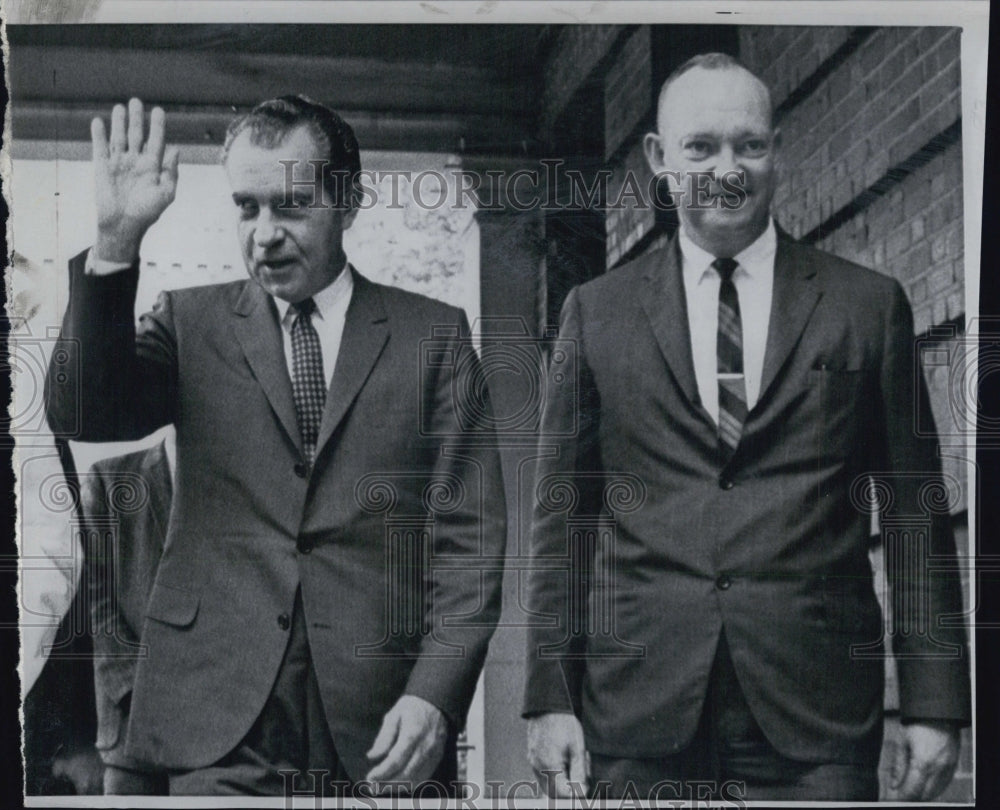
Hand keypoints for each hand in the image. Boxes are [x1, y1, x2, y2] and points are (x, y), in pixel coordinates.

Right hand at [92, 98, 179, 262]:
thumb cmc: (148, 212)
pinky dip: (99, 135)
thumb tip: (176, 149)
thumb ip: (171, 171)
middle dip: (137, 119)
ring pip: (119, 137)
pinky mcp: (102, 167)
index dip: (157, 126)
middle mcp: (136, 162)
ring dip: (119, 122)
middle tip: (136, 101)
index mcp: (152, 167)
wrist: (123, 224)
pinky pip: (100, 147)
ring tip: (120, 107)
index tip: (158, 110)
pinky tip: (98, 121)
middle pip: (136, 135)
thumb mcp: (166, 193)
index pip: (156, 141)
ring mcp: (119, 163)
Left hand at [365, 695, 447, 790]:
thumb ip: (384, 736)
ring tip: (382, 787)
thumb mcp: (394, 714)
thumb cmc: (412, 707)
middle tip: (373, 787)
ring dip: (398, 787)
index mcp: (413, 734)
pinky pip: (424, 777)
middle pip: (406, 773)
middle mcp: (425, 746)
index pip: (396, 760)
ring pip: (416, 779)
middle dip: (388, 783)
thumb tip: (372, 756)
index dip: (382, 772)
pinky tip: (398, 784)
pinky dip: (410, 784)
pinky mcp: (438, 757)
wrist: (437, 702)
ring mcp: (434, 753)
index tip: (370, 777)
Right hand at [526, 712, 588, 797]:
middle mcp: (538, 768)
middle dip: (569, 790)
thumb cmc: (564, 724)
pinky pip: (543, 776)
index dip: (575, 794)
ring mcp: (533, 763)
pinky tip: (564, 760)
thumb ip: (579, 773)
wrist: (548, 705)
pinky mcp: (531, 758)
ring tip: (572, 764)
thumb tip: (581, 793)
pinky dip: (554, 775)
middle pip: (554, 794)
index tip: (585, 786)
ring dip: (561, 784)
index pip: (563, 795)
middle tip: (581, 774)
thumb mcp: (578, 748)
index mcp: (550, 766)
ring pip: (548, 786)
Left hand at [890, 720, 960, 800]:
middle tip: (899, 796)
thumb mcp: (902, 743)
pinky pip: (944, 784)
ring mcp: (948, 768)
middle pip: (925, 795)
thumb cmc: (917, 724)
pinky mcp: (953, 766)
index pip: (912, 790)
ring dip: (922, 794)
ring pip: (936, 792)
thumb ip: (899, 767)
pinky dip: (933, 788)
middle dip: (911, 797)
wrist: (938, 712)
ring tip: (909, 790)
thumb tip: (894, 785)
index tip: (893, 799)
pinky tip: (923, 786)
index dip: (902, 797)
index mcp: (923, 762)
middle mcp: (939, 768)